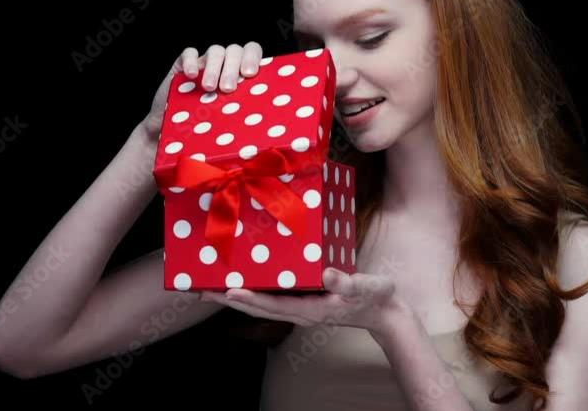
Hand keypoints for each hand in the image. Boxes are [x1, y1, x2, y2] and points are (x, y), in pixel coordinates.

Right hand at [141, 42, 263, 139]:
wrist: (175, 129)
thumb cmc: (208, 126)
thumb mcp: (229, 122)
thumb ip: (244, 120)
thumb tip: (259, 139)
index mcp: (242, 72)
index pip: (252, 50)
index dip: (252, 57)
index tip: (250, 74)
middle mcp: (225, 63)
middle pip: (235, 51)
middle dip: (232, 69)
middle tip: (228, 89)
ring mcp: (205, 62)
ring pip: (215, 51)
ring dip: (214, 68)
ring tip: (210, 88)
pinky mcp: (183, 63)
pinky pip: (189, 53)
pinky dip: (191, 61)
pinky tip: (191, 75)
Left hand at [200, 268, 408, 336]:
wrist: (386, 312)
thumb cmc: (375, 298)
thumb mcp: (365, 287)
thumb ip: (347, 283)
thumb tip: (327, 275)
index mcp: (312, 309)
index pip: (273, 305)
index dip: (249, 298)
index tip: (226, 291)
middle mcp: (302, 311)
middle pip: (259, 307)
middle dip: (231, 300)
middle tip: (202, 291)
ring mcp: (302, 308)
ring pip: (263, 303)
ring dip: (239, 297)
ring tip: (214, 287)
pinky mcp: (306, 301)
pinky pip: (274, 297)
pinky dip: (256, 290)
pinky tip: (248, 281)